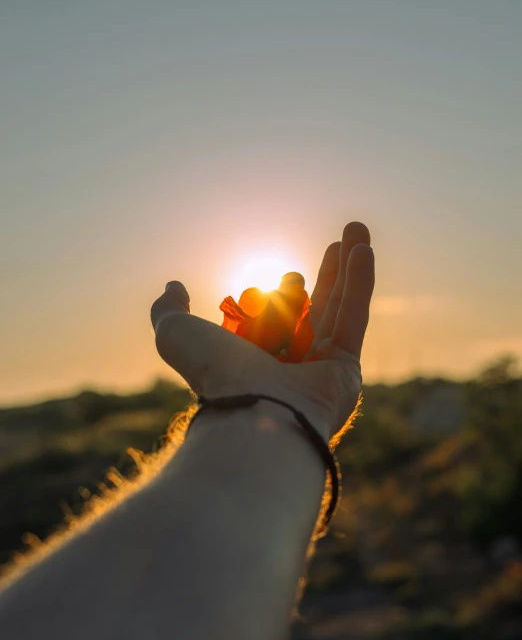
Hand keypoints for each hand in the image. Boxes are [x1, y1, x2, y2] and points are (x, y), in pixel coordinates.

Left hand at [150, 222, 374, 441]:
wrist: (254, 410)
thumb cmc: (214, 373)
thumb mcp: (175, 334)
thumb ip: (169, 309)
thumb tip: (175, 287)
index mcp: (252, 360)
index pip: (272, 317)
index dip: (279, 293)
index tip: (282, 277)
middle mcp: (288, 365)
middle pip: (313, 309)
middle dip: (327, 275)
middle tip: (337, 243)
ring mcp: (320, 368)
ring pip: (338, 307)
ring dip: (350, 268)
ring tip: (358, 229)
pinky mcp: (346, 368)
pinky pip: (354, 317)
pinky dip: (360, 282)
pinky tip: (364, 249)